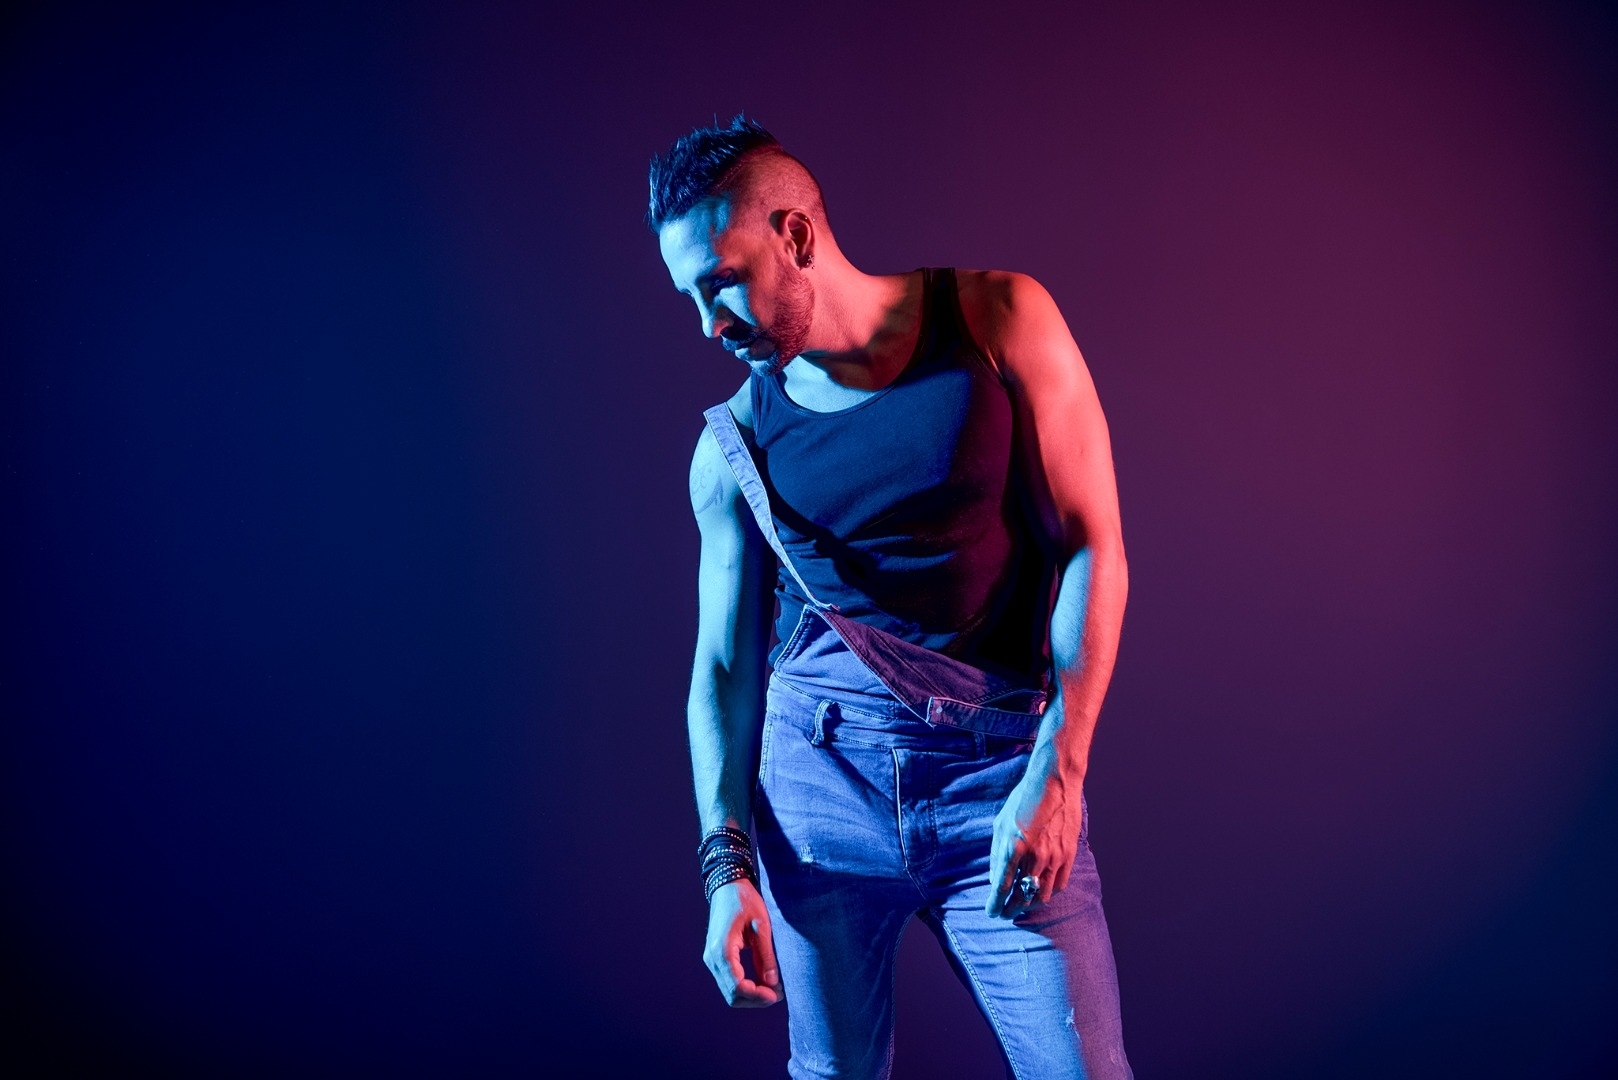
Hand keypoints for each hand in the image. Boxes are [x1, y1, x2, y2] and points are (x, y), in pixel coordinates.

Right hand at [703, 878, 780, 1006]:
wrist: (728, 886)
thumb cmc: (745, 902)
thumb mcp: (761, 926)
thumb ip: (766, 955)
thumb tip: (773, 983)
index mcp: (722, 950)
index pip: (737, 987)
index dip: (758, 996)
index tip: (777, 994)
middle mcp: (712, 958)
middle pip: (732, 995)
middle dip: (755, 999)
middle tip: (778, 993)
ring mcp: (712, 959)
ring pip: (729, 991)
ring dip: (751, 995)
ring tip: (773, 988)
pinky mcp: (716, 958)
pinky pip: (729, 981)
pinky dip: (745, 986)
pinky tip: (762, 980)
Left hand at [986, 750, 1083, 918]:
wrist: (1054, 782)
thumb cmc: (1023, 799)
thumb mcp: (1001, 823)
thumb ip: (997, 852)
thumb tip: (995, 877)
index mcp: (1013, 847)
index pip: (1002, 886)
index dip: (995, 903)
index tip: (991, 912)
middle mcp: (1034, 856)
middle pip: (1021, 896)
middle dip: (1011, 909)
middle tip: (1004, 914)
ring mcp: (1054, 857)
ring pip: (1042, 895)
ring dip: (1030, 904)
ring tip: (1022, 905)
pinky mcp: (1069, 854)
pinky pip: (1059, 884)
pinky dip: (1048, 892)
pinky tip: (1041, 892)